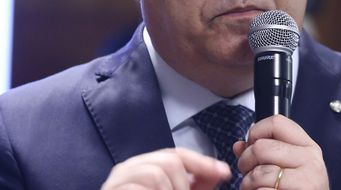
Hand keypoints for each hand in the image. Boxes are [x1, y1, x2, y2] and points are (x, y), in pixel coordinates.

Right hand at [100, 147, 230, 189]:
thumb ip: (196, 188)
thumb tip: (219, 172)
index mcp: (145, 167)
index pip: (177, 154)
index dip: (203, 162)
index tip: (224, 173)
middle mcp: (129, 168)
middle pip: (169, 160)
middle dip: (186, 184)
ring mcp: (116, 180)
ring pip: (157, 173)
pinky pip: (138, 186)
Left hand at [233, 115, 328, 189]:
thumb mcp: (287, 167)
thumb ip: (265, 152)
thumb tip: (239, 145)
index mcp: (308, 147)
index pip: (277, 122)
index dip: (256, 132)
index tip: (252, 145)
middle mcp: (311, 161)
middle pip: (261, 147)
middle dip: (246, 162)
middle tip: (249, 173)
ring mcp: (306, 181)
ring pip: (259, 173)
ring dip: (248, 184)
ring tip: (255, 189)